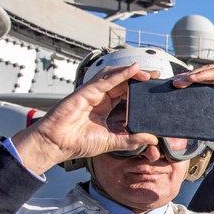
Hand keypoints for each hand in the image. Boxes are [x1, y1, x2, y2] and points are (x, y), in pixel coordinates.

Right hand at [10, 64, 157, 174]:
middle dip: (138, 78)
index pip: (124, 93)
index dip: (137, 89)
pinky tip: (133, 69)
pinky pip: (105, 79)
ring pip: (114, 76)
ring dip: (131, 73)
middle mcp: (99, 97)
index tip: (152, 88)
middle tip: (156, 76)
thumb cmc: (78, 142)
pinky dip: (120, 73)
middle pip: (121, 82)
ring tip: (147, 73)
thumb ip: (132, 140)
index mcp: (104, 107)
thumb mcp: (112, 142)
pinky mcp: (85, 92)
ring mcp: (92, 93)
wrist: (56, 144)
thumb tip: (153, 140)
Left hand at [175, 64, 213, 156]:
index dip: (189, 82)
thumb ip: (207, 108)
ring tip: (180, 82)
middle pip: (204, 74)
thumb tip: (188, 113)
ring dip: (193, 75)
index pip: (203, 80)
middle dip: (187, 78)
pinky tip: (193, 78)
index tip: (175, 86)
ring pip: (209, 71)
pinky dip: (205, 75)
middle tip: (173, 83)